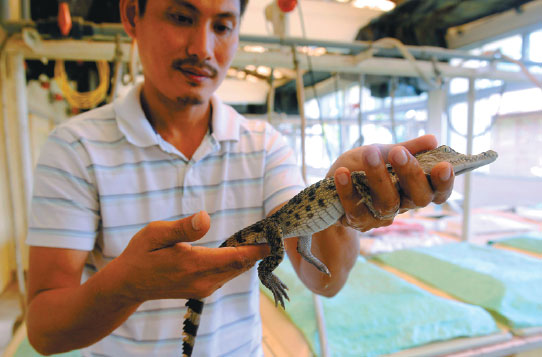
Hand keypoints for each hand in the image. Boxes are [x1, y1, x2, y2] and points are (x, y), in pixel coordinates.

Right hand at [114, 211, 269, 300]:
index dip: (258, 248)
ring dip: (248, 256)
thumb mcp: (155, 233)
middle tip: (272, 230)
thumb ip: (183, 228)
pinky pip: (227, 275)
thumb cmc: (141, 253)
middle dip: (257, 249)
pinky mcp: (202, 290)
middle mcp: (203, 280)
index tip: (274, 236)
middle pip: (241, 265)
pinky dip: (237, 262)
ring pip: (235, 271)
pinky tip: (240, 249)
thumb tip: (206, 217)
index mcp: (193, 264)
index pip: (236, 257)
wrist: (128, 285)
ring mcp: (203, 288)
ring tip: (260, 237)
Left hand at [328, 135, 453, 231]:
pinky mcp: (358, 221)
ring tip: (369, 153)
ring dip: (378, 176)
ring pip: (387, 203)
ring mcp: (380, 216)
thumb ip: (406, 148)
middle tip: (399, 152)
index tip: (444, 166)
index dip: (444, 183)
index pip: (437, 192)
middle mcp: (402, 205)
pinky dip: (348, 189)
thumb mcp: (383, 152)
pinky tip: (342, 173)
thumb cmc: (361, 167)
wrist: (328, 187)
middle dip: (410, 174)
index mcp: (413, 189)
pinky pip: (356, 208)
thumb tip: (432, 140)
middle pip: (418, 198)